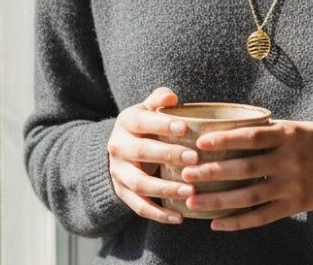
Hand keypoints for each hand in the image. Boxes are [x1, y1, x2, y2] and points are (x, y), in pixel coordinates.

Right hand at [107, 87, 198, 223]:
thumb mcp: (148, 108)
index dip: (162, 124)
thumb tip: (171, 96)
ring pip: (140, 184)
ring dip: (166, 189)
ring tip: (190, 192)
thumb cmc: (146, 125)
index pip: (143, 121)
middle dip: (168, 155)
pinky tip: (179, 217)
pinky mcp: (122, 192)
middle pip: (141, 152)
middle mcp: (118, 147)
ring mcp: (118, 172)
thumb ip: (159, 100)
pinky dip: (158, 214)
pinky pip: (139, 206)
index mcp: (127, 122)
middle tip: (194, 159)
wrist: (119, 149)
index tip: (185, 128)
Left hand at [181, 120, 312, 230]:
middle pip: (247, 168)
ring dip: (219, 200)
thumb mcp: (290, 127)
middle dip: (214, 172)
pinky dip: (238, 222)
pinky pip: (263, 217)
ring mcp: (293, 185)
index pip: (253, 136)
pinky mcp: (295, 205)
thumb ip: (262, 130)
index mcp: (287, 135)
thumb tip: (220, 128)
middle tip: (186, 175)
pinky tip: (217, 223)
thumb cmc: (308, 139)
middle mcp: (290, 160)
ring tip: (193, 202)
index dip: (226, 139)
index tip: (200, 142)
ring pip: (251, 195)